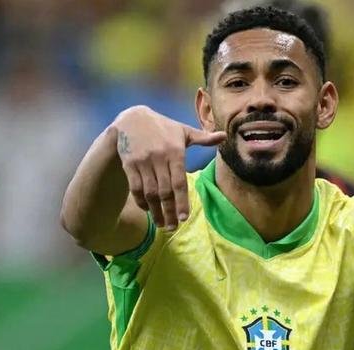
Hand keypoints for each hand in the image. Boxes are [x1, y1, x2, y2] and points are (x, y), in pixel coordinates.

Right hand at [113, 106, 225, 229]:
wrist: (132, 119)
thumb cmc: (163, 128)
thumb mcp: (183, 131)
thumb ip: (203, 138)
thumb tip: (224, 136)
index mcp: (175, 152)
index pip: (179, 181)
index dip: (182, 201)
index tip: (184, 217)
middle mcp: (159, 158)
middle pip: (164, 191)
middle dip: (169, 211)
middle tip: (173, 227)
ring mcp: (143, 162)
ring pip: (149, 192)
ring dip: (155, 211)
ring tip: (161, 224)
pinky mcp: (129, 165)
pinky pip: (135, 188)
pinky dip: (141, 201)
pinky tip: (148, 210)